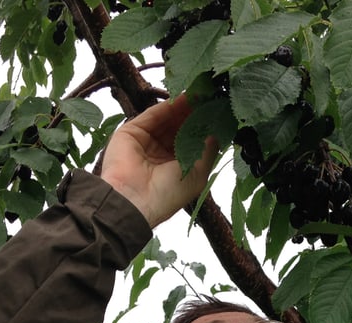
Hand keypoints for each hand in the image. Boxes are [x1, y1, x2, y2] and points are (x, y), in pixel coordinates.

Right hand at [99, 95, 218, 227]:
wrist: (133, 200)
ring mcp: (146, 141)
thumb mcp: (196, 174)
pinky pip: (153, 115)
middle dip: (195, 113)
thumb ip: (208, 151)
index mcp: (176, 167)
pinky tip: (184, 97)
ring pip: (167, 118)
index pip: (192, 141)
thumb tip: (218, 132)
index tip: (218, 112)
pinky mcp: (133, 131)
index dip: (204, 127)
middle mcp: (161, 153)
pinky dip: (168, 105)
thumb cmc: (167, 194)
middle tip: (212, 97)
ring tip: (202, 92)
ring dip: (184, 106)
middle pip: (180, 127)